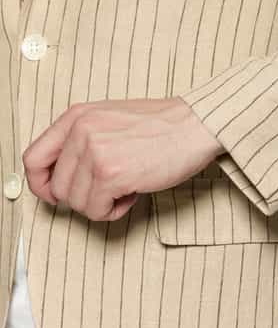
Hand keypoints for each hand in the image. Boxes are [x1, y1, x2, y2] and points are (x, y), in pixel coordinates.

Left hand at [22, 97, 225, 221]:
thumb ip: (81, 141)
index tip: (56, 194)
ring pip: (76, 203)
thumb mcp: (110, 120)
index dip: (41, 184)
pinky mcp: (112, 174)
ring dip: (101, 204)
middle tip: (110, 189)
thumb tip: (62, 179)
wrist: (195, 125)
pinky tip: (133, 193)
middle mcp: (81, 132)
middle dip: (84, 197)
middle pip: (58, 188)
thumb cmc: (161, 126)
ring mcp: (95, 153)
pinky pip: (97, 211)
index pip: (33, 158)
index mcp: (77, 117)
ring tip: (126, 187)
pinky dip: (114, 210)